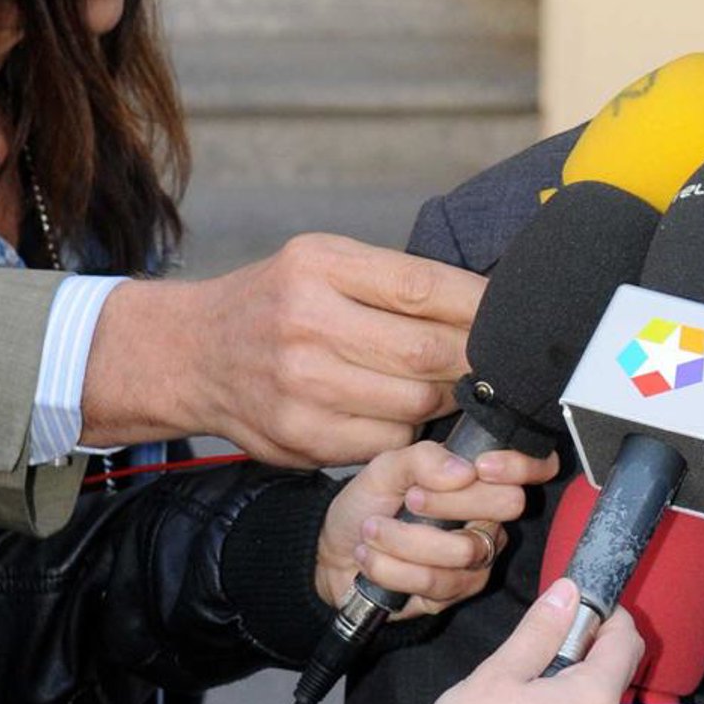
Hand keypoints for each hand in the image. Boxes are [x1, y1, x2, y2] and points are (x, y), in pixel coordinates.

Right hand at [84, 237, 484, 464]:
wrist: (190, 353)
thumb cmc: (275, 303)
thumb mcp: (320, 262)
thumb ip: (392, 279)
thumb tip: (486, 301)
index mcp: (319, 265)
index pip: (424, 287)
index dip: (481, 306)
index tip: (512, 315)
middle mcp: (306, 322)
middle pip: (429, 351)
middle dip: (474, 360)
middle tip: (494, 362)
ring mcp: (300, 384)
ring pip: (416, 403)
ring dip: (446, 400)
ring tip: (449, 386)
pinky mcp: (299, 435)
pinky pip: (386, 441)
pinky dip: (408, 432)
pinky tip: (402, 414)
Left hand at [313, 439, 558, 611]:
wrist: (333, 554)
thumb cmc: (366, 506)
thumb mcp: (385, 468)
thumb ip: (424, 459)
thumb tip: (464, 470)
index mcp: (479, 480)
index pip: (535, 467)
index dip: (520, 465)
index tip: (480, 467)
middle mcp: (488, 519)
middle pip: (506, 507)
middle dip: (448, 502)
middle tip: (408, 500)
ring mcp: (476, 560)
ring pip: (464, 549)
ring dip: (404, 540)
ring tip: (372, 531)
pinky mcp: (454, 594)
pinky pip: (435, 582)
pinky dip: (392, 568)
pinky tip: (372, 558)